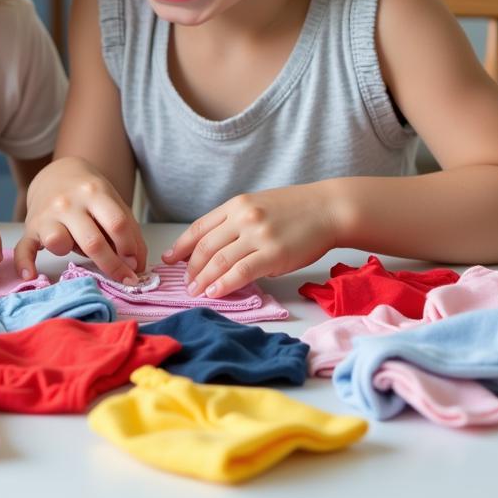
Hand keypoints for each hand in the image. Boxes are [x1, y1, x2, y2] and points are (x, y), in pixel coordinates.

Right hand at [14, 157, 147, 284]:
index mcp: (94, 193)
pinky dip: (24, 263)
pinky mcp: (31, 228)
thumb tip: (137, 265)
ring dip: (68, 254)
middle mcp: (69, 203)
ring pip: (57, 241)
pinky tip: (31, 275)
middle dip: (112, 265)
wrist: (56, 175)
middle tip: (125, 279)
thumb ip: (129, 231)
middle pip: (92, 241)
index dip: (130, 249)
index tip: (135, 266)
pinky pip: (24, 248)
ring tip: (73, 251)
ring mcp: (48, 215)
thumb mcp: (114, 203)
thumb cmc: (90, 195)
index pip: (116, 224)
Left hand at [162, 182, 340, 297]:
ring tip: (195, 292)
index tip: (168, 259)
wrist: (329, 209)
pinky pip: (241, 272)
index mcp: (236, 204)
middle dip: (190, 267)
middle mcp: (242, 217)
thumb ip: (237, 223)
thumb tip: (216, 251)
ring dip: (203, 279)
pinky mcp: (273, 254)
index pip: (199, 227)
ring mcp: (257, 235)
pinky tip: (215, 292)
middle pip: (205, 246)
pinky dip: (224, 284)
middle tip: (185, 283)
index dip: (180, 245)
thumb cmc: (296, 210)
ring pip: (219, 260)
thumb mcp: (259, 206)